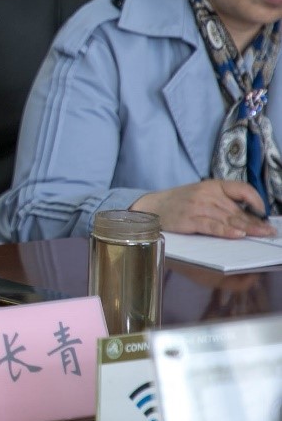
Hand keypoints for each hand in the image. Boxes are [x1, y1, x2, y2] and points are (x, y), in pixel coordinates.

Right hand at [131, 180, 275, 237]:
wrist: (151, 207)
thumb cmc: (179, 203)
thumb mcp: (201, 195)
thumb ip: (222, 202)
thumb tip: (249, 217)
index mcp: (212, 185)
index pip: (241, 189)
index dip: (256, 201)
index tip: (263, 213)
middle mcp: (206, 194)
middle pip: (237, 209)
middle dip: (256, 222)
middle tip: (269, 232)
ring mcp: (197, 206)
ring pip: (228, 218)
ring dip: (247, 228)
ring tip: (261, 235)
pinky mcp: (189, 219)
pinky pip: (212, 226)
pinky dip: (226, 231)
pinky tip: (238, 235)